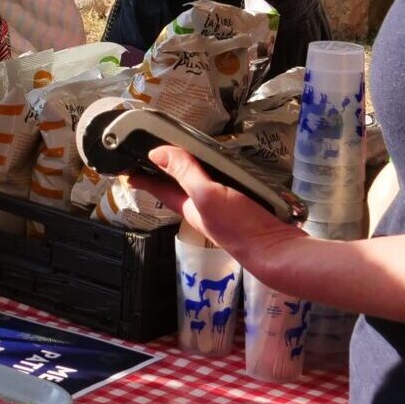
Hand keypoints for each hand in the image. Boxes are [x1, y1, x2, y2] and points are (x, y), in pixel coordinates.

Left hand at [131, 146, 308, 276]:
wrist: (277, 250)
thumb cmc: (240, 227)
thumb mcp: (208, 195)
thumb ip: (185, 173)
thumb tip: (158, 153)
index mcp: (190, 207)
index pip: (160, 189)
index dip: (144, 178)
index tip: (127, 169)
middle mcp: (203, 210)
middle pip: (179, 188)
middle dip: (166, 173)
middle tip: (155, 155)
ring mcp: (223, 211)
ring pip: (202, 187)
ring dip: (192, 172)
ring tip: (186, 157)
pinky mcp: (242, 209)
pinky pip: (224, 188)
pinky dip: (219, 177)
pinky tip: (225, 170)